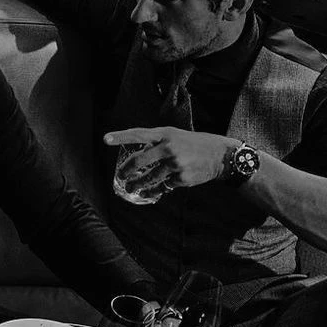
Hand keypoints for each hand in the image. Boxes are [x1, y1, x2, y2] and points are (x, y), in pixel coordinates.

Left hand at [104, 127, 235, 190]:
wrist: (221, 156)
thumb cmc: (196, 144)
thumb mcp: (176, 136)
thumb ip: (158, 143)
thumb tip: (140, 154)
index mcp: (166, 134)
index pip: (138, 134)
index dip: (120, 136)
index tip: (105, 139)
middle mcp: (169, 148)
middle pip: (140, 161)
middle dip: (127, 171)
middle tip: (121, 177)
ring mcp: (175, 164)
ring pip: (149, 177)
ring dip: (138, 185)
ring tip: (131, 188)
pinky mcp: (181, 178)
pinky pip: (163, 186)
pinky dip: (155, 190)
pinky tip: (149, 193)